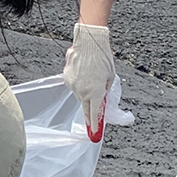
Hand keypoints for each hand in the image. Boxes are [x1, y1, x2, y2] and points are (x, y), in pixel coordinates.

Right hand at [64, 22, 114, 138]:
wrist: (89, 42)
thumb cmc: (103, 58)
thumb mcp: (110, 77)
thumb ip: (105, 90)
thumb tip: (102, 98)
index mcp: (96, 92)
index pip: (94, 114)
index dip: (94, 125)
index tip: (94, 134)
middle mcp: (83, 92)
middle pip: (86, 107)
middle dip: (90, 112)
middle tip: (93, 118)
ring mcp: (73, 86)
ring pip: (80, 96)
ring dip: (86, 94)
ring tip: (91, 80)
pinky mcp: (67, 79)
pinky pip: (74, 87)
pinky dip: (79, 84)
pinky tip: (84, 74)